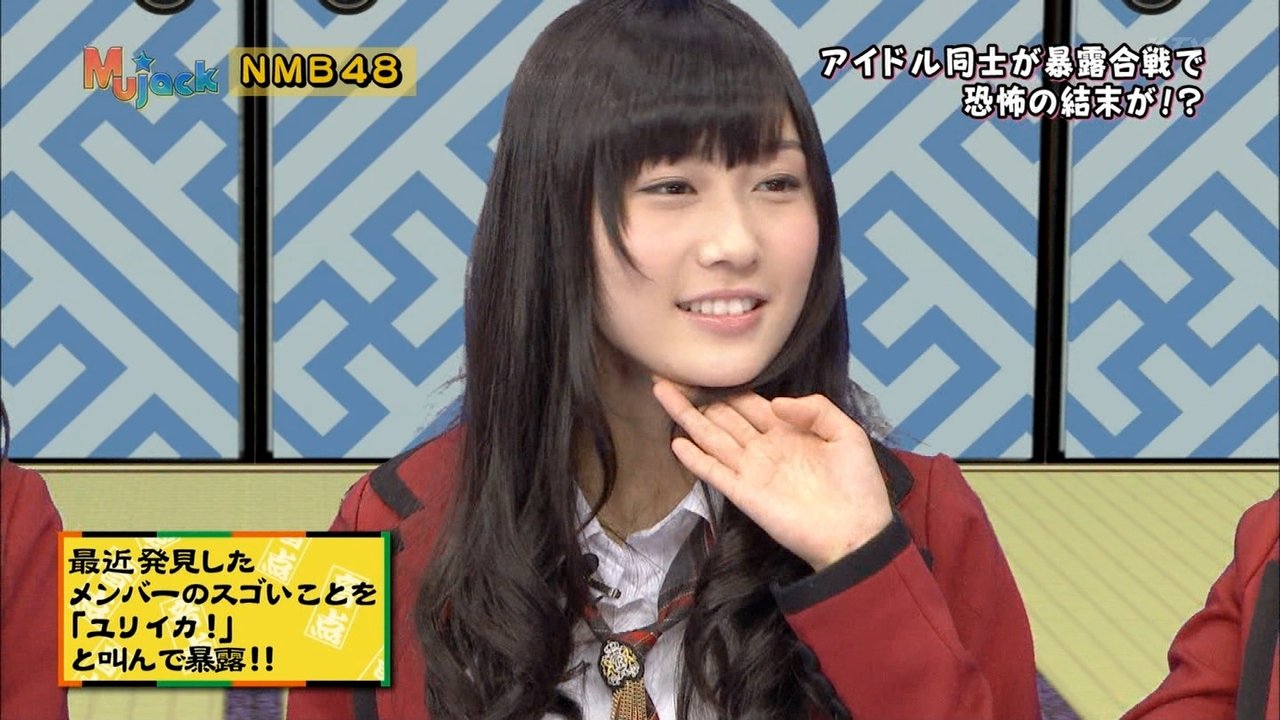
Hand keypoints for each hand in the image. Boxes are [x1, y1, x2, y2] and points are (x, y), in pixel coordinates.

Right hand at [652, 378, 893, 572]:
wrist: (857, 532)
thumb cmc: (857, 484)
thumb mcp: (847, 434)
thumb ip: (815, 408)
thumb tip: (773, 402)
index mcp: (787, 432)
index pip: (748, 404)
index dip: (726, 387)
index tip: (703, 369)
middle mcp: (763, 448)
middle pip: (722, 416)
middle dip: (696, 396)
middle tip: (668, 374)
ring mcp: (751, 471)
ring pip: (711, 437)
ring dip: (686, 416)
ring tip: (660, 392)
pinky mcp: (744, 494)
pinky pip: (714, 472)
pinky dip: (695, 459)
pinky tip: (676, 443)